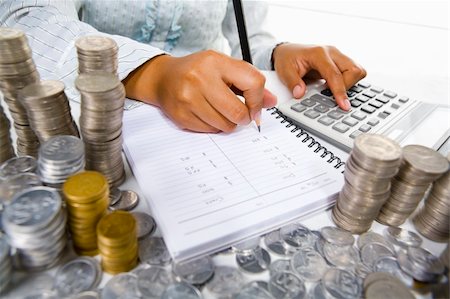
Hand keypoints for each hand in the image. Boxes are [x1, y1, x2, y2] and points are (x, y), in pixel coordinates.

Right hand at [123, 50, 276, 132]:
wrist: (163, 78)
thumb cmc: (197, 71)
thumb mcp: (224, 67)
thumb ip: (248, 82)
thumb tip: (271, 101)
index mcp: (215, 62)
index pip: (253, 83)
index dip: (258, 100)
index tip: (255, 107)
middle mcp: (200, 79)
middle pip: (238, 112)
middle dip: (244, 117)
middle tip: (241, 115)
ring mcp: (188, 99)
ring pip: (225, 125)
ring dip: (228, 123)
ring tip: (220, 112)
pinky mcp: (181, 116)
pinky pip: (210, 131)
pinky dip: (213, 126)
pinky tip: (207, 115)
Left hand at [272, 43, 365, 109]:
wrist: (288, 51)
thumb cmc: (287, 59)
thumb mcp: (284, 71)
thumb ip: (292, 82)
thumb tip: (300, 94)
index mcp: (319, 53)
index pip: (335, 74)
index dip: (340, 91)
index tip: (343, 105)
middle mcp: (332, 52)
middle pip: (354, 70)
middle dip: (348, 86)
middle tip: (333, 96)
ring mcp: (338, 56)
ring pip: (357, 70)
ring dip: (350, 84)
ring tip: (335, 91)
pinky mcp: (340, 61)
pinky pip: (353, 72)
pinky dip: (349, 81)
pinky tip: (337, 88)